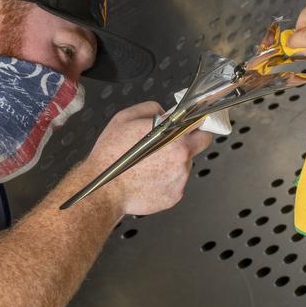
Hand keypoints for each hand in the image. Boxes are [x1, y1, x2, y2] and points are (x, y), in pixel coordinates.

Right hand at [82, 102, 211, 216]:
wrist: (103, 189)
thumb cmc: (111, 156)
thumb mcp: (126, 117)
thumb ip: (152, 109)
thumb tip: (165, 114)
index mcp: (175, 139)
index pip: (202, 129)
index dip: (196, 126)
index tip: (191, 128)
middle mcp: (181, 160)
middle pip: (196, 149)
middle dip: (185, 145)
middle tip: (165, 146)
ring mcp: (179, 181)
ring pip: (184, 167)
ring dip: (172, 164)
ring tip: (148, 165)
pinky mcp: (174, 197)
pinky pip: (175, 184)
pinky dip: (165, 181)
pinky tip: (147, 178)